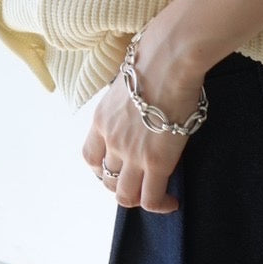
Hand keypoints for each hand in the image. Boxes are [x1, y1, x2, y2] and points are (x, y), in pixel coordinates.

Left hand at [81, 28, 206, 212]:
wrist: (169, 58)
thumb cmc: (155, 57)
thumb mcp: (129, 81)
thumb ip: (128, 100)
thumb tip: (143, 98)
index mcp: (102, 119)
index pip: (91, 156)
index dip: (101, 168)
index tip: (116, 167)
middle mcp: (111, 140)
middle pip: (107, 178)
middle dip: (121, 185)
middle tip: (140, 182)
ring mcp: (131, 154)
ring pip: (125, 195)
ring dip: (138, 199)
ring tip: (155, 195)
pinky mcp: (156, 163)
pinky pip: (151, 199)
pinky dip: (160, 206)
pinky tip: (171, 202)